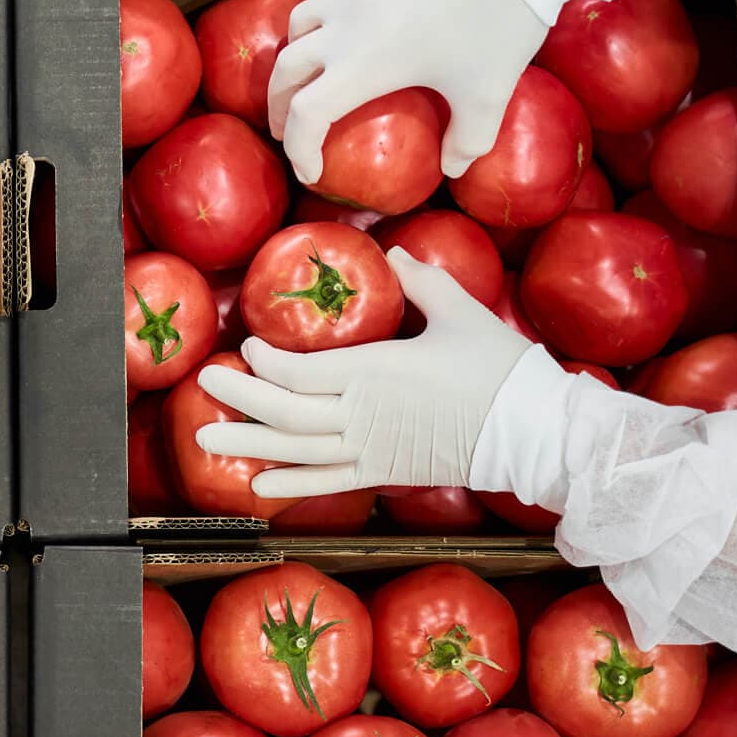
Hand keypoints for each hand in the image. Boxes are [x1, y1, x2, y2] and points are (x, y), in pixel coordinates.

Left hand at [194, 250, 535, 496]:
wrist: (534, 432)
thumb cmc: (499, 368)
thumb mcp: (459, 311)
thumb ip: (420, 281)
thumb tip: (392, 254)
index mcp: (374, 371)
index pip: (299, 371)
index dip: (265, 361)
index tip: (247, 345)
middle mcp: (361, 414)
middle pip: (283, 411)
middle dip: (238, 396)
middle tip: (203, 383)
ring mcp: (369, 449)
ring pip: (295, 450)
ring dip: (247, 443)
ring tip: (204, 437)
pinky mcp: (383, 473)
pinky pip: (327, 482)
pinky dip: (290, 482)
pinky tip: (259, 483)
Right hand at [266, 0, 550, 185]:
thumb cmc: (497, 25)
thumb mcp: (489, 96)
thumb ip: (467, 142)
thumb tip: (451, 168)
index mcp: (362, 68)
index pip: (305, 117)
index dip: (299, 151)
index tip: (311, 171)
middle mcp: (342, 30)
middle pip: (286, 72)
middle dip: (281, 107)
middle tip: (289, 129)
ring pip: (297, 26)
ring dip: (294, 56)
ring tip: (306, 73)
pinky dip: (319, 13)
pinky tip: (337, 21)